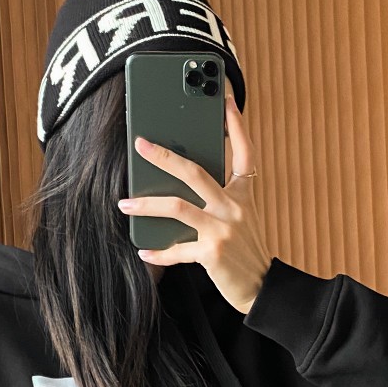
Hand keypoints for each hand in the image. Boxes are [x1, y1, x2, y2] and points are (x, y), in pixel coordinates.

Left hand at [118, 85, 272, 314]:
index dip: (236, 123)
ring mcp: (223, 230)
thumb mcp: (240, 218)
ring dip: (147, 204)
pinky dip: (158, 252)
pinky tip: (144, 250)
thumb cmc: (245, 251)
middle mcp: (234, 207)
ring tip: (125, 203)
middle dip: (164, 156)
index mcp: (243, 194)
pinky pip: (177, 249)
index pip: (243, 151)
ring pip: (177, 207)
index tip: (225, 98)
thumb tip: (180, 182)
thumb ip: (219, 198)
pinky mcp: (213, 254)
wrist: (262, 288)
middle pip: (195, 172)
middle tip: (140, 144)